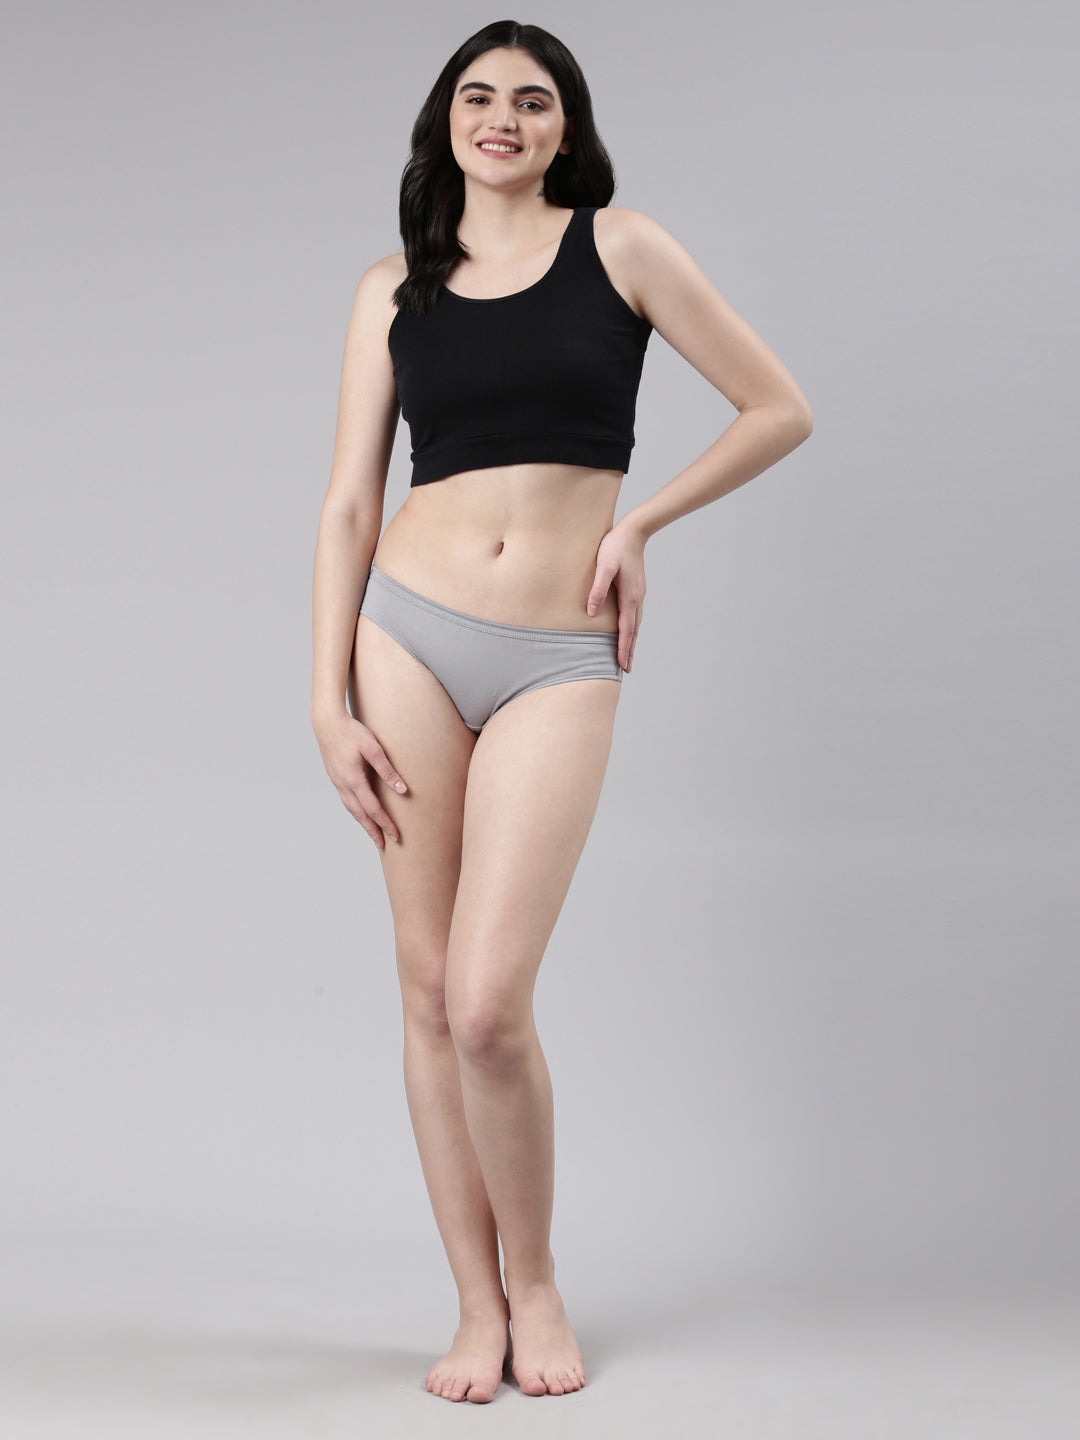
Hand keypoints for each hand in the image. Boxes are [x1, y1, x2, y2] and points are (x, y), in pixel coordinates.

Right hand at [312, 709, 407, 850]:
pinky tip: (360, 813)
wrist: (326, 722)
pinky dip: (355, 812)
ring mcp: (337, 782)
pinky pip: (346, 801)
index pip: (373, 809)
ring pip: (351, 809)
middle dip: (373, 831)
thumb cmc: (351, 731)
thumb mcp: (373, 748)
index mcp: (354, 780)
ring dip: (363, 823)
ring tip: (373, 834)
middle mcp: (343, 785)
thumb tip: (403, 790)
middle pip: (360, 815)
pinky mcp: (335, 777)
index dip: (385, 824)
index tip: (396, 836)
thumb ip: (387, 770)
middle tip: (384, 845)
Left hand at [586, 518, 646, 672]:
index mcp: (630, 597)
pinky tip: (628, 630)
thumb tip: (592, 612)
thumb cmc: (615, 547)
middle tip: (627, 668)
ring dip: (631, 640)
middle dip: (630, 650)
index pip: (626, 629)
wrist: (633, 531)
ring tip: (627, 654)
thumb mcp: (604, 567)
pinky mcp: (635, 589)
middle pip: (634, 631)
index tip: (622, 664)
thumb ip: (598, 589)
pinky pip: (634, 614)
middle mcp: (637, 599)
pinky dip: (632, 627)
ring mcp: (638, 594)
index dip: (623, 648)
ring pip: (635, 623)